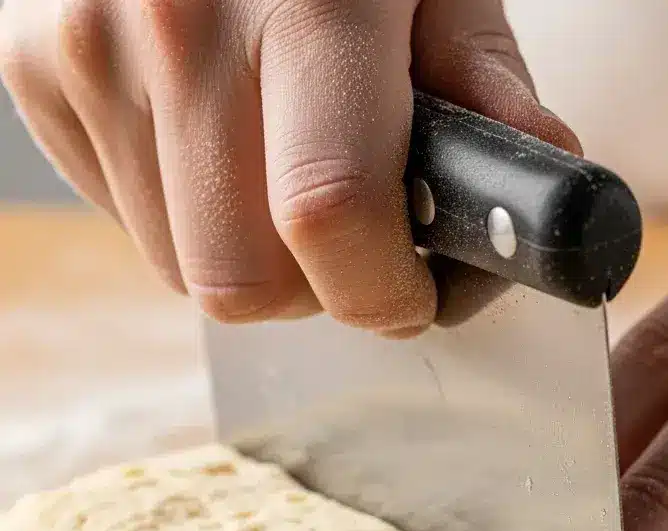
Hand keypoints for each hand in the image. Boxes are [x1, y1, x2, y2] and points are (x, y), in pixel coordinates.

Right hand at [0, 0, 577, 332]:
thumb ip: (487, 87)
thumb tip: (542, 183)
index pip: (331, 216)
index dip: (386, 291)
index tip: (421, 293)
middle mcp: (173, 23)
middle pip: (245, 281)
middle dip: (320, 292)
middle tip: (359, 244)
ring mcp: (86, 47)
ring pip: (185, 271)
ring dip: (257, 260)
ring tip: (287, 175)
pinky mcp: (35, 68)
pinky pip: (131, 223)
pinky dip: (191, 218)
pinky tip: (222, 147)